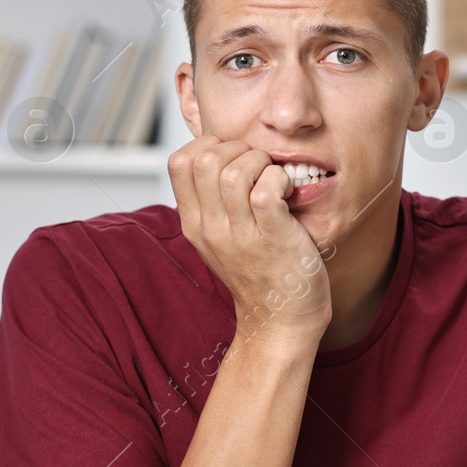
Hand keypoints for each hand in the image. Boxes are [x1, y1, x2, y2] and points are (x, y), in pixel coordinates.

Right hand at [167, 136, 330, 351]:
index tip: (232, 157)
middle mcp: (210, 229)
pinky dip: (280, 180)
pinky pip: (266, 189)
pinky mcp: (271, 238)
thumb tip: (220, 156)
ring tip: (273, 178)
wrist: (281, 321)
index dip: (207, 145)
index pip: (178, 162)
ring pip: (234, 171)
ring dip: (261, 162)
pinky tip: (288, 193)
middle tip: (257, 165)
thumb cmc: (260, 274)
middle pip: (205, 159)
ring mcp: (240, 235)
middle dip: (237, 148)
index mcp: (194, 223)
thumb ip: (213, 203)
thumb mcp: (221, 239)